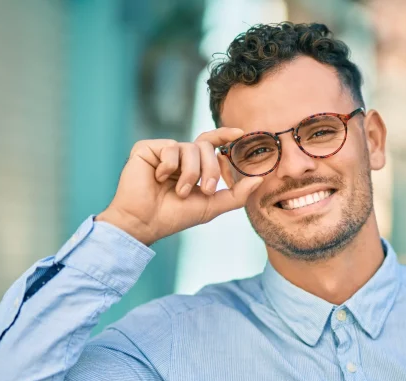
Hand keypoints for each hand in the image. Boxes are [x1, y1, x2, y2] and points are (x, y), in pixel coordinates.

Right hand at [95, 128, 261, 245]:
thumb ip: (236, 194)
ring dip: (190, 173)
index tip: (240, 132)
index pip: (212, 144)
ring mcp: (163, 152)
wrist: (145, 222)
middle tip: (206, 190)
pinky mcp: (147, 149)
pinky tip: (158, 178)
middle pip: (205, 146)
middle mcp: (179, 156)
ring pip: (190, 148)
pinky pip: (170, 147)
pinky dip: (169, 166)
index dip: (225, 135)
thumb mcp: (211, 206)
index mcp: (194, 166)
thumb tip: (260, 180)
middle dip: (211, 169)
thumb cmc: (176, 216)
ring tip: (179, 191)